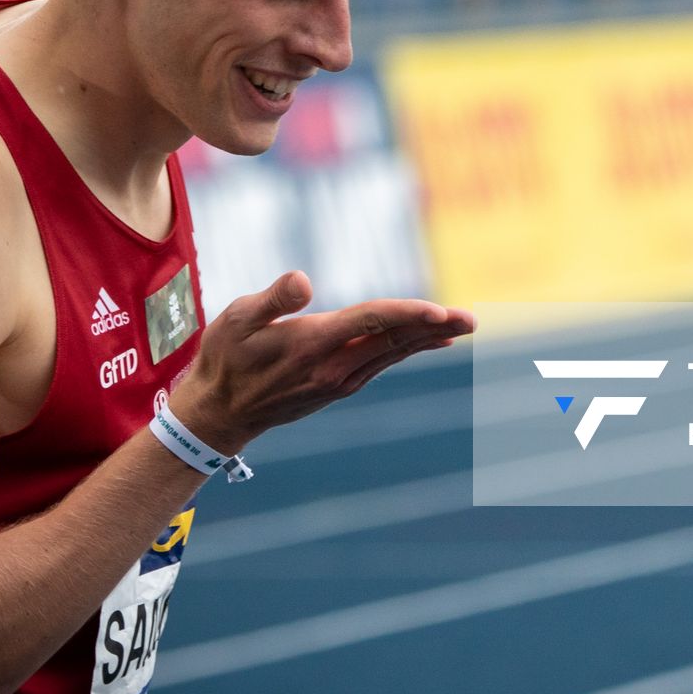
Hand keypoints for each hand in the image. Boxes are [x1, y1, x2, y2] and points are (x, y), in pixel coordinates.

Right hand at [167, 272, 475, 452]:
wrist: (219, 413)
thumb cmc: (224, 358)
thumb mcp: (235, 320)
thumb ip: (272, 299)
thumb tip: (304, 280)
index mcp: (313, 345)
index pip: (371, 323)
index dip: (407, 314)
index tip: (440, 311)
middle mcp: (334, 366)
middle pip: (394, 340)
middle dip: (435, 327)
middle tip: (474, 319)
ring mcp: (339, 380)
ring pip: (393, 353)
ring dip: (429, 338)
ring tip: (463, 326)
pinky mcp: (339, 385)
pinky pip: (383, 362)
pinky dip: (409, 348)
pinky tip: (430, 341)